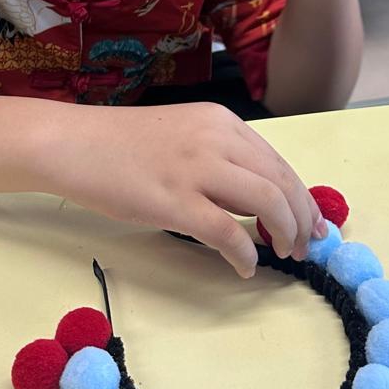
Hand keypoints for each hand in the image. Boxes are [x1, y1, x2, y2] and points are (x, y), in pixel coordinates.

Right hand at [59, 102, 324, 276]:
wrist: (75, 144)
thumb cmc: (123, 144)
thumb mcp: (184, 135)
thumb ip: (221, 158)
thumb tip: (258, 199)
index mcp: (221, 122)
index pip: (278, 162)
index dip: (303, 197)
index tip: (314, 223)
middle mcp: (216, 138)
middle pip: (282, 182)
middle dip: (302, 219)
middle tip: (305, 246)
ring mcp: (195, 168)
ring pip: (267, 202)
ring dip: (284, 233)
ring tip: (284, 254)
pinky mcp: (174, 200)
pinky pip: (227, 232)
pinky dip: (245, 254)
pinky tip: (245, 267)